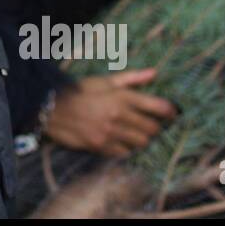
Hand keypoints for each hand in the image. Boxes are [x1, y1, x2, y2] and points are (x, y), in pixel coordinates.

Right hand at [42, 67, 177, 157]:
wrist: (51, 109)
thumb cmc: (78, 92)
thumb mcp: (103, 81)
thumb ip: (130, 78)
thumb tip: (154, 73)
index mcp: (120, 97)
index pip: (156, 106)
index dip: (169, 111)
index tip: (173, 112)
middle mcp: (118, 116)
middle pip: (152, 128)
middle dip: (154, 127)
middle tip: (151, 123)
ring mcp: (110, 133)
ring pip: (141, 143)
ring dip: (142, 139)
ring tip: (136, 133)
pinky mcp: (101, 146)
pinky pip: (124, 153)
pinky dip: (127, 148)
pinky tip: (122, 141)